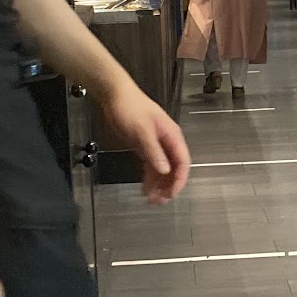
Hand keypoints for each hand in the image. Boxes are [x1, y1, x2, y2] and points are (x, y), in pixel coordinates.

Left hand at [101, 81, 191, 204]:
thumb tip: (165, 170)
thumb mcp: (142, 131)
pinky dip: (149, 178)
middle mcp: (167, 142)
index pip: (182, 163)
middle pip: (174, 169)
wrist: (114, 94)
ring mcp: (156, 144)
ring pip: (162, 170)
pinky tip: (145, 188)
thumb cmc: (130, 108)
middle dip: (168, 186)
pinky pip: (151, 166)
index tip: (172, 194)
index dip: (179, 180)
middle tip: (159, 202)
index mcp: (172, 136)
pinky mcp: (145, 146)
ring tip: (151, 200)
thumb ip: (154, 151)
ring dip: (158, 185)